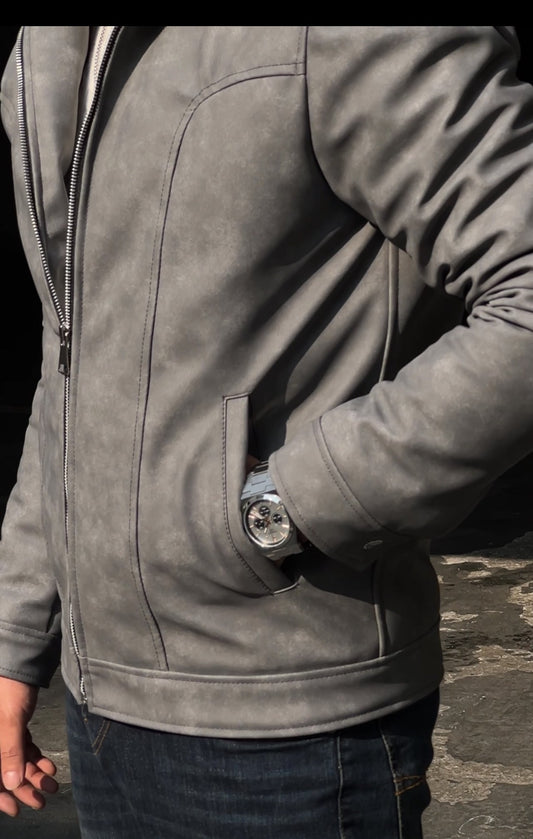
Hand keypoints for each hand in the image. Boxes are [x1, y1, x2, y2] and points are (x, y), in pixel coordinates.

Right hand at [0, 676, 57, 816]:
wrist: (22, 663)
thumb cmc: (10, 689)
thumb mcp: (9, 721)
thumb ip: (10, 751)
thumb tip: (12, 783)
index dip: (0, 796)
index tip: (16, 809)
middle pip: (4, 773)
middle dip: (23, 788)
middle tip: (41, 800)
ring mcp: (2, 735)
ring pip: (16, 762)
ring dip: (33, 775)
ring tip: (52, 784)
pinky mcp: (14, 727)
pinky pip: (24, 749)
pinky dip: (36, 759)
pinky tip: (49, 767)